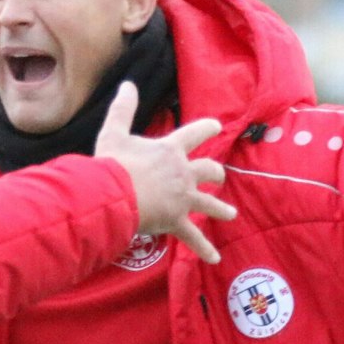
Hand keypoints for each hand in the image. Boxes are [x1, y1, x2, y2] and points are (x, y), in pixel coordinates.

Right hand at [94, 82, 235, 262]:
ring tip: (230, 214)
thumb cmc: (113, 164)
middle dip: (216, 173)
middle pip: (209, 170)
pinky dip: (204, 249)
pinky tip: (215, 258)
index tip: (217, 126)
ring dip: (220, 209)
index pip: (196, 133)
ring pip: (209, 202)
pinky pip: (194, 237)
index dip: (208, 129)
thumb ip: (123, 108)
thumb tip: (128, 84)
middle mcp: (183, 172)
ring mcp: (183, 198)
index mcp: (171, 150)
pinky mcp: (177, 220)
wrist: (114, 194)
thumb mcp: (114, 131)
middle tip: (219, 177)